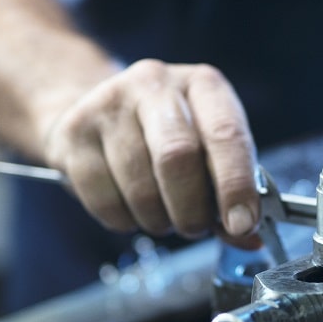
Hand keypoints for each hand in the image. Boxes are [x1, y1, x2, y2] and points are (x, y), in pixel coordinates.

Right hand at [42, 59, 261, 247]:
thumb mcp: (206, 150)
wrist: (94, 111)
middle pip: (177, 157)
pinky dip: (124, 221)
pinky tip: (130, 209)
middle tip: (194, 228)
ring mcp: (108, 104)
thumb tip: (249, 238)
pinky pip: (103, 200)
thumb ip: (229, 192)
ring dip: (158, 219)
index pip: (226, 133)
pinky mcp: (73, 132)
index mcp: (202, 85)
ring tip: (162, 215)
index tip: (242, 225)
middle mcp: (155, 83)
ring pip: (140, 187)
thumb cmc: (165, 136)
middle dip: (191, 209)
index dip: (236, 185)